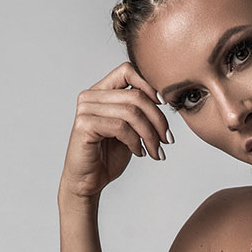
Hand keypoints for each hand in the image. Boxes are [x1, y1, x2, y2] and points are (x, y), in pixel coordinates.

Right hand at [59, 62, 173, 199]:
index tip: (164, 105)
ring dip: (150, 135)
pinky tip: (138, 152)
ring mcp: (86, 109)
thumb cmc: (109, 154)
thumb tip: (164, 98)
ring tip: (156, 151)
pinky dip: (136, 141)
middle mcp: (91, 96)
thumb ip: (139, 109)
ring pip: (132, 113)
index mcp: (101, 91)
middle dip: (158, 120)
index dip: (150, 85)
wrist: (90, 180)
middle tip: (167, 140)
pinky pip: (121, 127)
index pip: (128, 71)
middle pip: (136, 96)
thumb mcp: (130, 128)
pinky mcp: (84, 125)